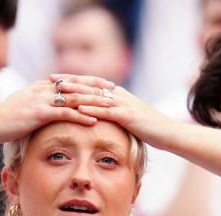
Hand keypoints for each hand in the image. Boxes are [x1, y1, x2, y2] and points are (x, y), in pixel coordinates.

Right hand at [0, 75, 116, 144]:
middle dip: (96, 88)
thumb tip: (49, 110)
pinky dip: (80, 116)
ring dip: (93, 101)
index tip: (104, 85)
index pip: (70, 81)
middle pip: (76, 86)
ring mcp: (41, 100)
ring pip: (73, 98)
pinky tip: (94, 120)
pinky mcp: (39, 113)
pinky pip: (64, 113)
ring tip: (110, 105)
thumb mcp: (24, 108)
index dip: (88, 82)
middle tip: (114, 90)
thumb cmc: (5, 120)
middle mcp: (42, 89)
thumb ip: (38, 105)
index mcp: (40, 87)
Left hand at [53, 75, 179, 147]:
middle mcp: (119, 95)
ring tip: (60, 92)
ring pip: (95, 97)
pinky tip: (78, 110)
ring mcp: (124, 104)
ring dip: (76, 94)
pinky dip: (92, 110)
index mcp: (118, 94)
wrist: (169, 132)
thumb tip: (101, 118)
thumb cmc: (149, 129)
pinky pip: (107, 112)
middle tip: (51, 80)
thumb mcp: (129, 118)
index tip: (56, 78)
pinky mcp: (128, 116)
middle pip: (90, 86)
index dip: (74, 80)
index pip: (92, 83)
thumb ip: (115, 114)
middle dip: (70, 82)